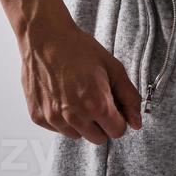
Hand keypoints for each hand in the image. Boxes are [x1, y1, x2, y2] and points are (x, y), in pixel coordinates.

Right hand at [19, 17, 142, 142]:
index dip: (119, 117)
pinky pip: (58, 128)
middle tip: (96, 98)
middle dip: (102, 122)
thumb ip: (129, 97)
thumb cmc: (78, 48)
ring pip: (78, 135)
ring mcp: (54, 119)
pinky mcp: (38, 117)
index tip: (113, 104)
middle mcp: (74, 117)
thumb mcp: (112, 67)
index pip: (117, 131)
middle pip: (99, 138)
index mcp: (96, 105)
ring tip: (78, 94)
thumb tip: (136, 122)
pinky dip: (63, 117)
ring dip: (82, 121)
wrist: (45, 37)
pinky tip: (62, 94)